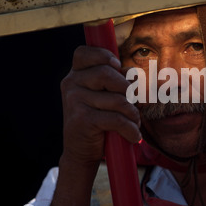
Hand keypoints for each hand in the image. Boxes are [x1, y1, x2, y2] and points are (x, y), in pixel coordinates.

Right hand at [60, 46, 140, 165]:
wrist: (81, 152)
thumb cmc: (98, 120)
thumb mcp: (104, 97)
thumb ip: (115, 81)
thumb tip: (133, 74)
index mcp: (75, 75)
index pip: (84, 53)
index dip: (103, 55)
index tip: (117, 65)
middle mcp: (71, 84)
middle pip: (106, 73)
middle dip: (127, 89)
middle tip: (133, 103)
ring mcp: (74, 101)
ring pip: (117, 99)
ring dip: (133, 113)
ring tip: (134, 122)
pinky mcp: (82, 119)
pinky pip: (117, 119)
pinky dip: (130, 129)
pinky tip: (133, 136)